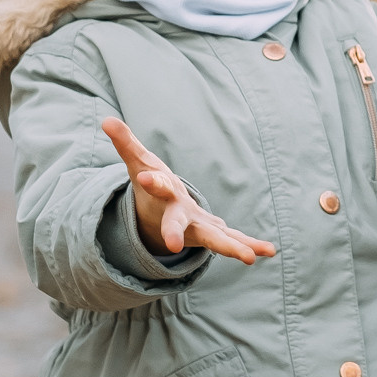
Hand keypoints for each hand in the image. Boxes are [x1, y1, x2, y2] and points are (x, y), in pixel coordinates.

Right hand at [102, 116, 277, 264]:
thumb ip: (126, 144)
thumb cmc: (152, 186)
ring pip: (214, 239)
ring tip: (250, 257)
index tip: (145, 178)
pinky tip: (270, 251)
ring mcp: (197, 227)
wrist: (158, 219)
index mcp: (161, 196)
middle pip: (176, 224)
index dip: (151, 181)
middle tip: (172, 244)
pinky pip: (234, 239)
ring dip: (232, 247)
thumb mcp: (140, 162)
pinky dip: (251, 245)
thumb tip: (106, 120)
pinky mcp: (214, 231)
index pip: (155, 186)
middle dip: (175, 232)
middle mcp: (178, 216)